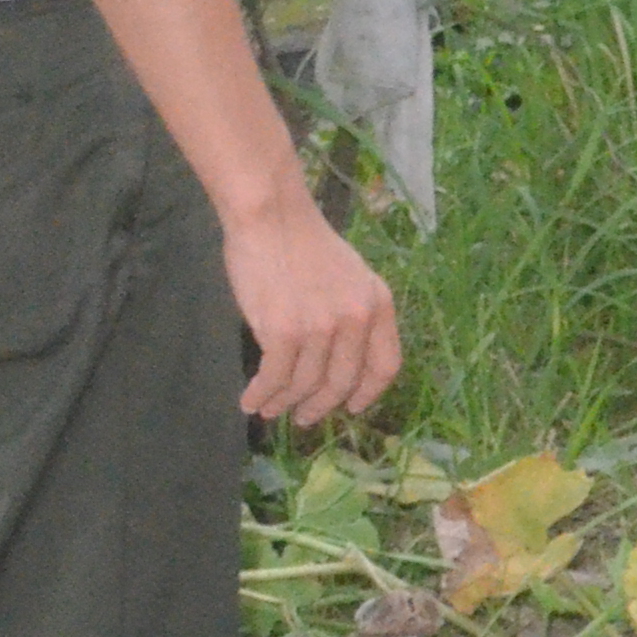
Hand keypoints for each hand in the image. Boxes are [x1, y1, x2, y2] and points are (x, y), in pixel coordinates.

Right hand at [220, 197, 401, 426]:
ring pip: (305, 385)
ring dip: (284, 404)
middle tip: (303, 418)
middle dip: (320, 407)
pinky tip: (251, 401)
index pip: (386, 365)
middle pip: (342, 382)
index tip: (351, 407)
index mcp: (379, 304)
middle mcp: (357, 319)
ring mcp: (321, 327)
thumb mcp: (351, 277)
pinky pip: (274, 378)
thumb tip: (340, 359)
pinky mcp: (284, 331)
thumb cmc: (305, 244)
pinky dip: (261, 395)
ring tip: (269, 410)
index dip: (368, 393)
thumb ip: (353, 314)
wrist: (273, 218)